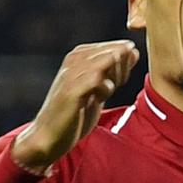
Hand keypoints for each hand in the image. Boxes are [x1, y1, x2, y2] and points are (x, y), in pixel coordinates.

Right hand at [12, 40, 138, 172]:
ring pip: (106, 63)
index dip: (125, 62)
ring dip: (115, 78)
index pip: (113, 47)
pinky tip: (100, 98)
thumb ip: (114, 71)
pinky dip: (105, 88)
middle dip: (123, 69)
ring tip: (107, 92)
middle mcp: (74, 60)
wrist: (49, 135)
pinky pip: (96, 80)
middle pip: (112, 52)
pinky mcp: (71, 90)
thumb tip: (133, 51)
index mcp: (79, 55)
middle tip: (118, 85)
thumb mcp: (98, 88)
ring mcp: (72, 74)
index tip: (122, 79)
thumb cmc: (76, 111)